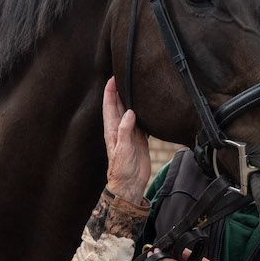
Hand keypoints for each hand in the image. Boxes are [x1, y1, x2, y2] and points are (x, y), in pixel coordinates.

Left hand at [103, 78, 150, 203]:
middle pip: (120, 105)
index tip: (114, 77)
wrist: (130, 184)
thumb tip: (129, 112)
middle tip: (126, 76)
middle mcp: (120, 129)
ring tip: (138, 87)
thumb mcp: (122, 150)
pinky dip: (144, 114)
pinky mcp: (140, 139)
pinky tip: (149, 108)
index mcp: (112, 130)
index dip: (110, 92)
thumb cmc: (122, 170)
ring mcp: (130, 133)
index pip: (110, 106)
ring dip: (133, 100)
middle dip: (121, 91)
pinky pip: (142, 123)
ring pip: (131, 112)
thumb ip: (125, 131)